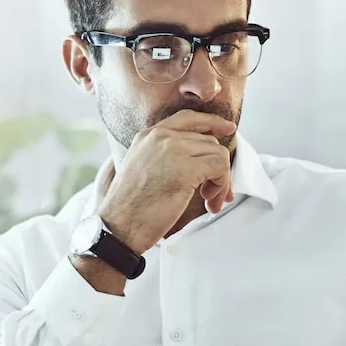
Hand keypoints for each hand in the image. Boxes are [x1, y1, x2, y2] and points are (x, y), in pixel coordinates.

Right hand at [99, 110, 236, 253]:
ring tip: (210, 201)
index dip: (211, 122)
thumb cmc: (130, 208)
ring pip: (218, 154)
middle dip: (218, 168)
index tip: (227, 128)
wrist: (119, 227)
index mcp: (147, 135)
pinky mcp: (186, 169)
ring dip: (221, 180)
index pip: (188, 118)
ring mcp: (173, 150)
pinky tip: (209, 202)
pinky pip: (220, 168)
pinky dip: (221, 185)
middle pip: (208, 141)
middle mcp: (161, 137)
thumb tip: (199, 159)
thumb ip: (164, 156)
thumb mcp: (142, 169)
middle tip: (213, 194)